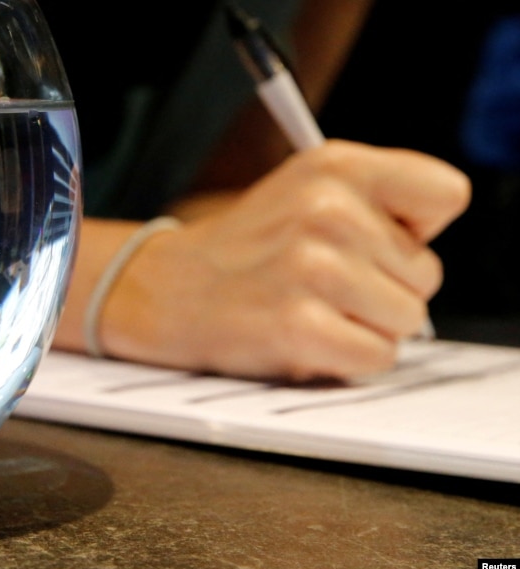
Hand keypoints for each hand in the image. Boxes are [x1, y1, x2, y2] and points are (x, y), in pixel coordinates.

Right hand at [89, 140, 470, 379]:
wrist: (165, 290)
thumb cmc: (247, 248)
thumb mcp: (309, 189)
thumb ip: (381, 202)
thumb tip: (429, 250)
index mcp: (336, 165)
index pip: (446, 193)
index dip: (416, 229)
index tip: (375, 239)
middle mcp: (328, 208)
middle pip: (428, 272)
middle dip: (384, 287)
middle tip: (322, 283)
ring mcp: (313, 268)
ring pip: (407, 319)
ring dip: (365, 326)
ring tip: (311, 308)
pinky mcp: (299, 326)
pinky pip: (375, 357)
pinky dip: (345, 359)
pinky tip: (304, 337)